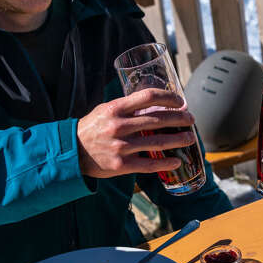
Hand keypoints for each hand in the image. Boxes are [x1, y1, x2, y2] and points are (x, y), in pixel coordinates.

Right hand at [77, 89, 195, 177]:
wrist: (71, 153)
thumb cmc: (92, 129)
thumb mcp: (105, 111)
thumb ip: (127, 108)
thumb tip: (155, 103)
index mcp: (115, 109)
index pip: (148, 97)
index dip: (168, 97)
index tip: (180, 101)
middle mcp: (119, 126)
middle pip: (157, 119)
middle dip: (179, 119)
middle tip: (191, 119)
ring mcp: (121, 147)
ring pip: (157, 142)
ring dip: (178, 140)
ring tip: (190, 138)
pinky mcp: (121, 165)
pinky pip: (149, 164)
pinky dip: (165, 163)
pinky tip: (176, 162)